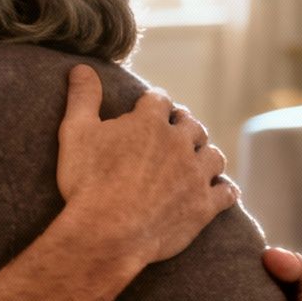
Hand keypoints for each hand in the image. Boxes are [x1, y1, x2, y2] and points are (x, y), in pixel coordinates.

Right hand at [56, 65, 237, 268]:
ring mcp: (195, 175)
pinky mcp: (204, 206)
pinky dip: (225, 191)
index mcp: (150, 122)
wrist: (107, 233)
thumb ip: (83, 97)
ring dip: (206, 155)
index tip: (150, 106)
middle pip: (192, 125)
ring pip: (214, 156)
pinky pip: (226, 193)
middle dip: (185, 125)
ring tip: (199, 159)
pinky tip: (224, 191)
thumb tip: (82, 67)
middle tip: (178, 130)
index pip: (159, 100)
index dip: (154, 102)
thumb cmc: (88, 183)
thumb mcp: (76, 133)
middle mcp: (179, 143)